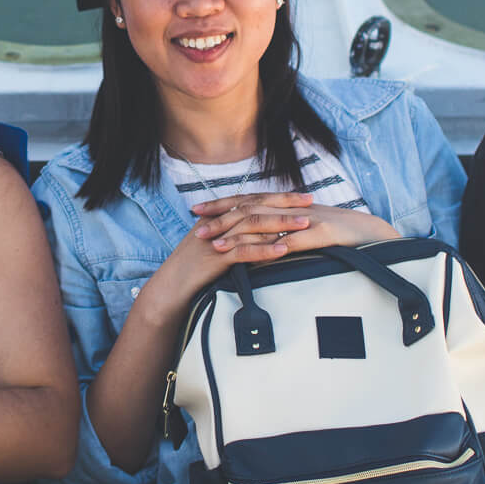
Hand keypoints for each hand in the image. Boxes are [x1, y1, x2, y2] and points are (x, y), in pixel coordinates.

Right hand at [136, 192, 314, 320]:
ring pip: (253, 226)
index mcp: (221, 216)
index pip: (255, 200)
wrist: (172, 286)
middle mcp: (220, 222)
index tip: (304, 197)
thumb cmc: (197, 269)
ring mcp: (217, 238)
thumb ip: (239, 236)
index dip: (281, 197)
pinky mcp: (216, 257)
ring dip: (281, 225)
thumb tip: (269, 234)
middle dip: (286, 205)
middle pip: (257, 207)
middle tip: (311, 204)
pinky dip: (264, 250)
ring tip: (305, 225)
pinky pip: (243, 251)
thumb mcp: (219, 246)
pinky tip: (282, 251)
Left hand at [192, 194, 400, 255]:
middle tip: (196, 229)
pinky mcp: (320, 234)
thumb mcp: (307, 231)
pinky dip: (270, 248)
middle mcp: (292, 208)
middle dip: (221, 218)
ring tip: (215, 245)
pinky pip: (291, 241)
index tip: (197, 210)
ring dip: (238, 234)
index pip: (248, 200)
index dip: (222, 204)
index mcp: (287, 205)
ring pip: (266, 224)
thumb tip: (257, 244)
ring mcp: (306, 220)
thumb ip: (282, 233)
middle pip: (250, 209)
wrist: (375, 235)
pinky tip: (254, 256)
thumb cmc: (340, 237)